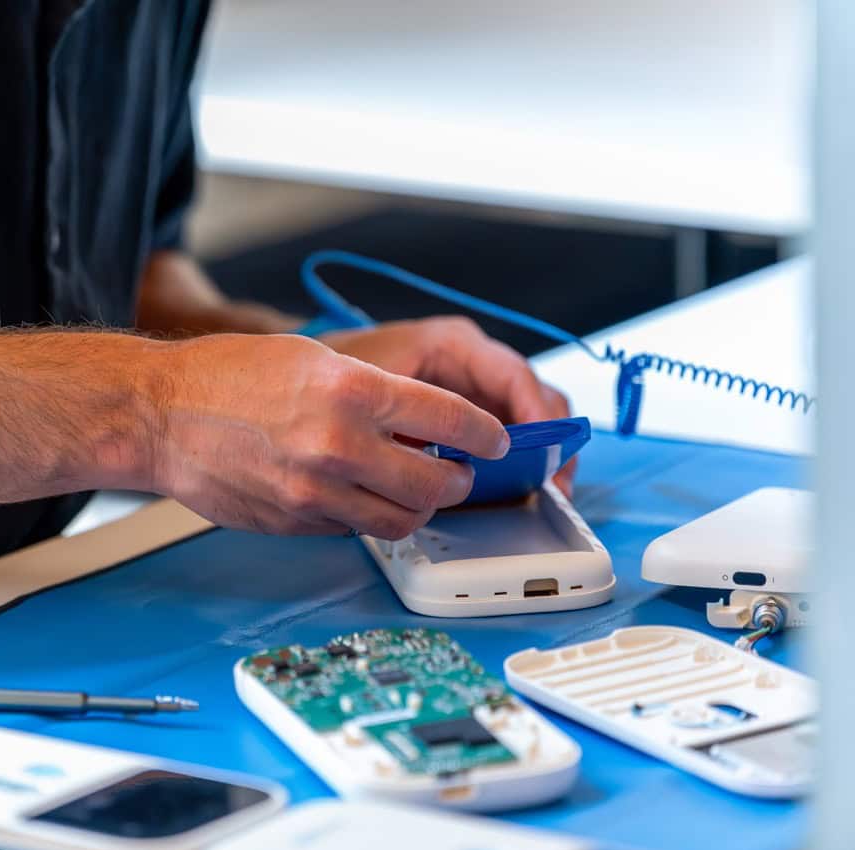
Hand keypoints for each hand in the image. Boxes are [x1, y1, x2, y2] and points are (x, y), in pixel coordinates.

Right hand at [146, 333, 509, 537]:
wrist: (160, 414)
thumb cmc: (226, 376)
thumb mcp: (312, 358)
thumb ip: (371, 392)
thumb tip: (421, 423)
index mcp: (352, 390)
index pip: (453, 420)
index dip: (485, 434)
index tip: (493, 438)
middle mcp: (340, 444)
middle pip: (437, 485)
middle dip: (460, 481)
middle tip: (458, 472)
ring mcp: (316, 491)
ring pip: (401, 520)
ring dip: (419, 508)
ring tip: (414, 491)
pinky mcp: (295, 521)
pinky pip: (353, 529)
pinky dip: (367, 516)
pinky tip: (358, 495)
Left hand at [320, 317, 575, 493]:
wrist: (305, 377)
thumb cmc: (334, 373)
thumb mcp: (368, 391)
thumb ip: (408, 422)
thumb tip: (440, 466)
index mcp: (452, 344)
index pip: (513, 375)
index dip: (536, 416)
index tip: (543, 453)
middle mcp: (471, 363)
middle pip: (535, 397)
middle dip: (551, 442)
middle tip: (555, 485)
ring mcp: (471, 389)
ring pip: (526, 419)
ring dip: (537, 456)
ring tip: (544, 493)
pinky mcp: (464, 416)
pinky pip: (502, 436)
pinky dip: (511, 463)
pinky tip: (511, 491)